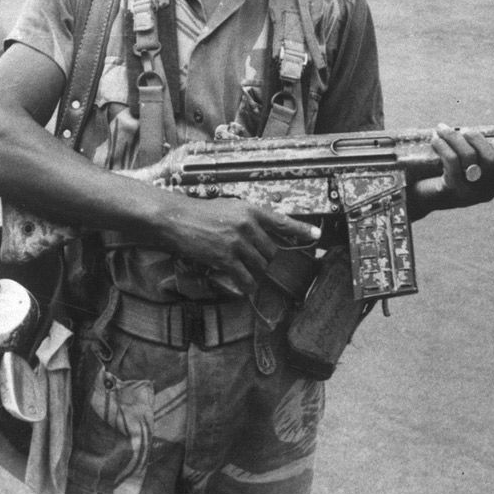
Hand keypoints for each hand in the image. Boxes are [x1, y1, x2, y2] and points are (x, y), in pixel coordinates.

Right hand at [156, 195, 319, 297]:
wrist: (176, 219)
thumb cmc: (199, 213)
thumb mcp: (229, 208)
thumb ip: (248, 219)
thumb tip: (263, 234)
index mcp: (249, 209)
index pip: (282, 221)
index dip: (301, 229)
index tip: (317, 234)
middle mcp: (247, 225)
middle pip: (271, 251)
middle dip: (264, 258)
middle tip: (250, 258)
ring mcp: (237, 242)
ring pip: (260, 265)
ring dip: (254, 271)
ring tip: (241, 268)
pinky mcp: (226, 258)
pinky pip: (246, 278)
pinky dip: (247, 284)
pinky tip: (244, 285)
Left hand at [430, 124, 493, 205]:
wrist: (416, 197)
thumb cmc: (446, 173)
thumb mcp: (468, 162)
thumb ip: (487, 145)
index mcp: (493, 186)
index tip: (493, 140)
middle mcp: (484, 192)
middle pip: (491, 161)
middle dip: (477, 138)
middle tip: (464, 131)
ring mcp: (467, 193)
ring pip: (469, 157)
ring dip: (455, 137)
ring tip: (442, 129)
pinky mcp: (449, 189)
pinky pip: (451, 161)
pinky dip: (443, 145)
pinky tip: (435, 138)